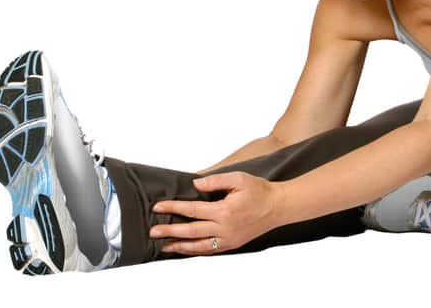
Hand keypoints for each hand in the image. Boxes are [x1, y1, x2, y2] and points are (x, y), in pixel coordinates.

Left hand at [150, 172, 282, 255]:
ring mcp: (228, 239)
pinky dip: (196, 251)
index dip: (173, 208)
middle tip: (152, 231)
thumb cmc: (259, 190)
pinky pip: (210, 250)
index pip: (192, 211)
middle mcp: (225, 228)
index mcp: (224, 211)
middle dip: (170, 231)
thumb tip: (195, 186)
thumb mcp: (238, 178)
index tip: (158, 207)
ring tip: (164, 246)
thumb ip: (214, 181)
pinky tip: (186, 249)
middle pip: (191, 232)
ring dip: (180, 246)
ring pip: (199, 246)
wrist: (278, 206)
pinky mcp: (233, 244)